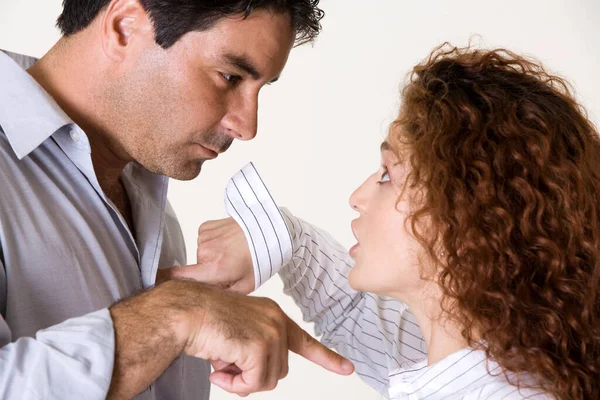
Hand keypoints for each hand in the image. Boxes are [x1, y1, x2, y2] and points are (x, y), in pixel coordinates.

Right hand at [156, 218, 254, 293]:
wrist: (270, 230)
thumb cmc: (260, 259)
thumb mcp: (245, 287)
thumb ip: (222, 297)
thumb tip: (204, 302)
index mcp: (214, 270)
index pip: (177, 278)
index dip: (162, 282)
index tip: (153, 286)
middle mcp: (205, 252)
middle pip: (194, 270)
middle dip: (207, 273)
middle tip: (228, 270)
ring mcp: (204, 236)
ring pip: (200, 255)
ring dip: (212, 257)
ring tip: (232, 254)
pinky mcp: (206, 226)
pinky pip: (203, 240)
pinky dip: (213, 243)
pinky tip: (227, 243)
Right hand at [175, 281, 354, 394]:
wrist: (184, 311)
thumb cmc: (202, 321)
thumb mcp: (236, 336)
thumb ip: (253, 354)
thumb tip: (255, 381)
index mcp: (272, 315)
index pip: (305, 340)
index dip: (326, 357)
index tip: (346, 368)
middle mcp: (276, 321)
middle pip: (279, 370)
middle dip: (251, 376)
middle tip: (226, 366)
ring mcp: (270, 332)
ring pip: (268, 380)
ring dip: (241, 381)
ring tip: (220, 364)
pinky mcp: (260, 345)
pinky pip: (254, 383)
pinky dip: (234, 384)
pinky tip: (217, 369)